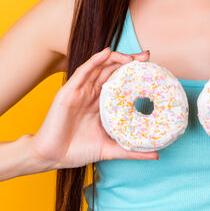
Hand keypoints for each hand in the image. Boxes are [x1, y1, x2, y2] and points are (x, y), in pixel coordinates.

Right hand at [30, 47, 159, 169]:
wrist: (52, 157)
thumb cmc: (77, 151)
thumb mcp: (110, 149)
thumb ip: (132, 151)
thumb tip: (156, 155)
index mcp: (100, 104)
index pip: (119, 82)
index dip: (134, 73)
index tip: (152, 68)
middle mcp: (91, 94)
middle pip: (112, 71)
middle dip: (129, 62)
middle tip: (146, 57)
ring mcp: (80, 91)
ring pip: (99, 67)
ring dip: (115, 58)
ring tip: (131, 57)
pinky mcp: (68, 92)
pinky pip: (82, 72)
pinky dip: (95, 60)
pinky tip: (106, 53)